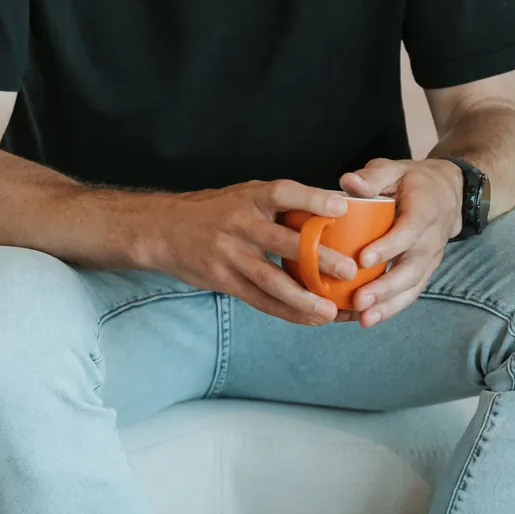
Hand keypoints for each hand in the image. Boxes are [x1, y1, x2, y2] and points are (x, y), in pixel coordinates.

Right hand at [152, 180, 361, 325]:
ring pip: (270, 280)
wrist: (164, 229)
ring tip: (331, 311)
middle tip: (349, 269)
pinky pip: (258, 299)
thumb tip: (334, 209)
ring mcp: (230, 254)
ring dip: (303, 297)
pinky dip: (286, 311)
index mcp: (250, 197)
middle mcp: (240, 224)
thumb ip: (281, 204)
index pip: (283, 193)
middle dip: (318, 258)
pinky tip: (310, 319)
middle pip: (283, 242)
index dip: (312, 199)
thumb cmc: (217, 210)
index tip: (342, 208)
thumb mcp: (245, 194)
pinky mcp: (223, 279)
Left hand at [338, 158, 463, 327]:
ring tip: (364, 319)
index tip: (363, 258)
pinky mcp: (424, 271)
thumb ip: (373, 176)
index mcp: (425, 210)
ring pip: (412, 286)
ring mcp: (430, 259)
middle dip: (386, 287)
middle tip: (359, 300)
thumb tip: (348, 182)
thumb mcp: (394, 168)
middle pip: (412, 268)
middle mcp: (431, 239)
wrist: (447, 194)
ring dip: (389, 305)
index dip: (388, 246)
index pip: (409, 231)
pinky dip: (391, 309)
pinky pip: (410, 293)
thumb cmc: (412, 181)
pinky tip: (366, 320)